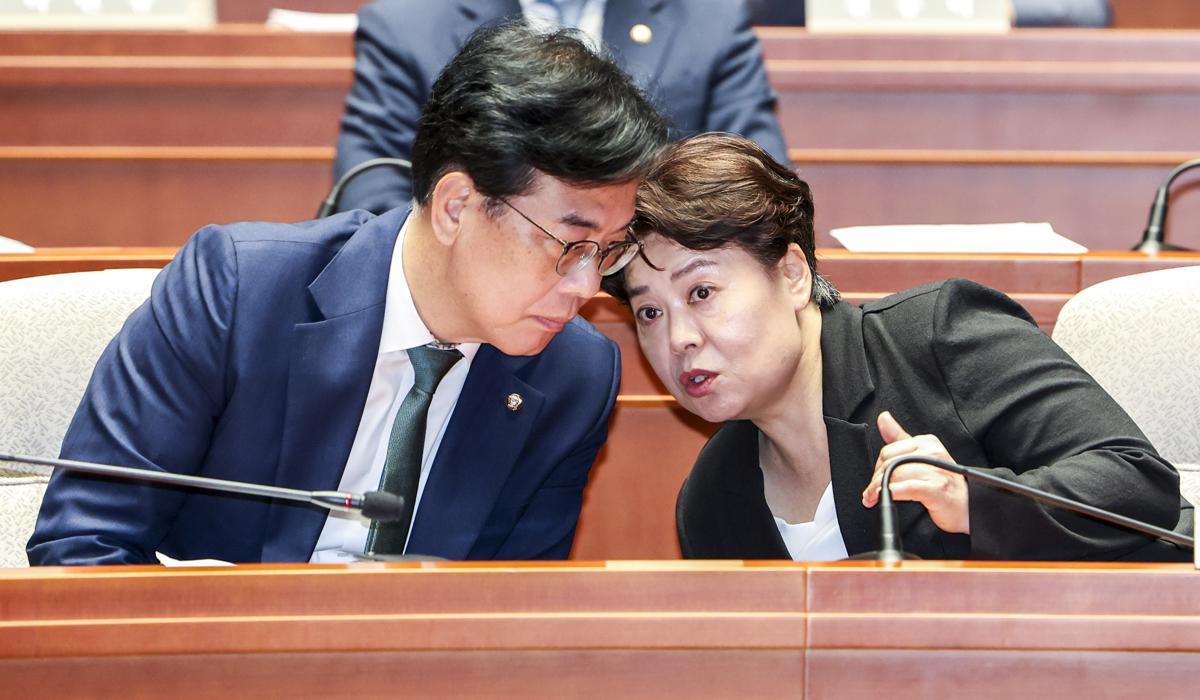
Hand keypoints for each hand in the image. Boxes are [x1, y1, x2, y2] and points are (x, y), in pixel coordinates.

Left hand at [861, 411, 969, 533]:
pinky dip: (893, 493)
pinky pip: (907, 488)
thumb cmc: (943, 482)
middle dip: (875, 480)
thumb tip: (883, 417)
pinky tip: (887, 499)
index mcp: (927, 442)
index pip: (888, 451)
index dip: (877, 468)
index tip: (873, 480)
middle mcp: (932, 452)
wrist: (967, 506)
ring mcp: (936, 470)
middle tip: (869, 494)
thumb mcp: (921, 455)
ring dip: (879, 490)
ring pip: (895, 475)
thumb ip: (899, 437)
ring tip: (873, 499)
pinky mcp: (937, 489)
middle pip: (889, 463)